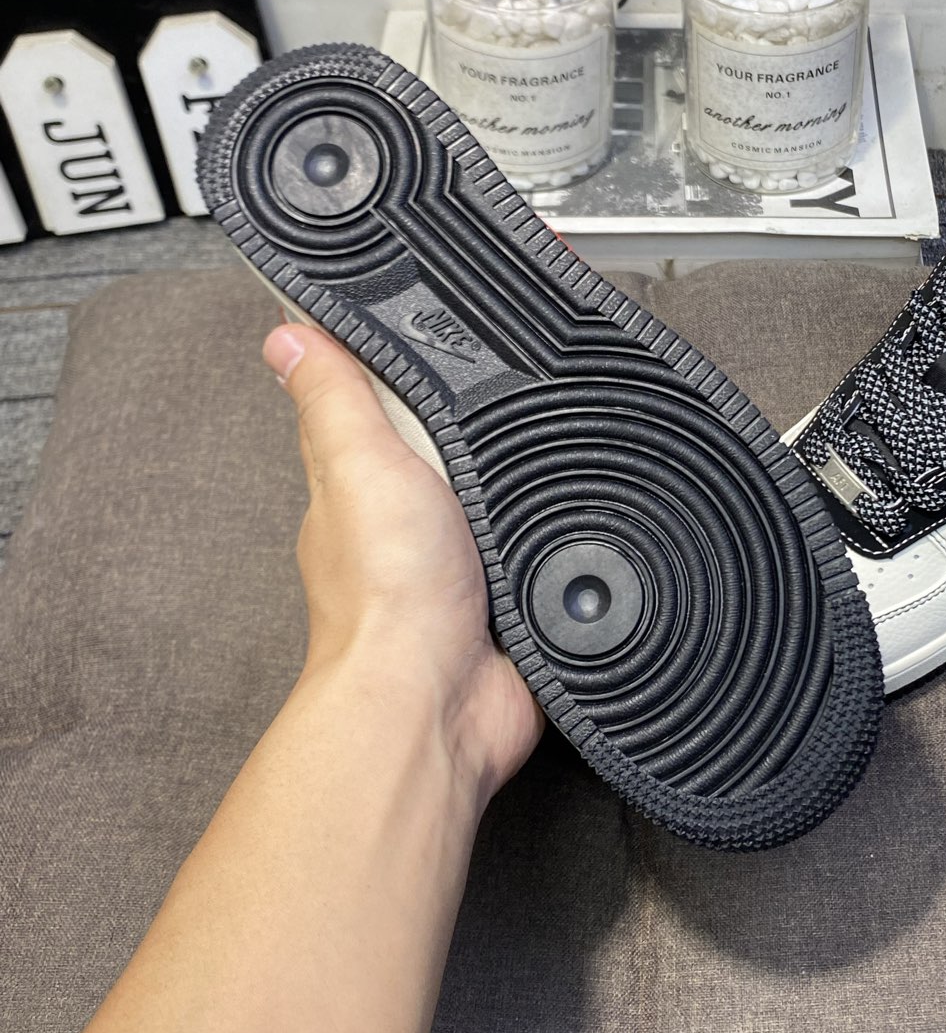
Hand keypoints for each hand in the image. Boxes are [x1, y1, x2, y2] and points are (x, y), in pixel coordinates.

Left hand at [263, 321, 542, 803]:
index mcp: (360, 485)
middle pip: (454, 449)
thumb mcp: (358, 465)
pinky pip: (543, 553)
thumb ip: (336, 398)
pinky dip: (559, 541)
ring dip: (529, 485)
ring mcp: (461, 566)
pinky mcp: (513, 599)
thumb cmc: (386, 595)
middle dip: (489, 427)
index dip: (412, 369)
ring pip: (504, 499)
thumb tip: (287, 333)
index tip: (451, 333)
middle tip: (524, 392)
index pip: (379, 407)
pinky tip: (572, 521)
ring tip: (553, 454)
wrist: (439, 700)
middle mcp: (407, 525)